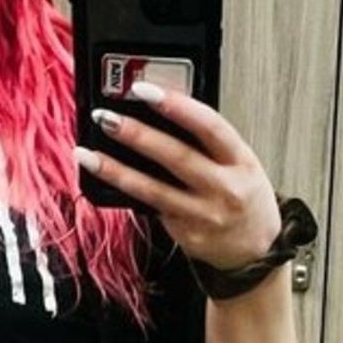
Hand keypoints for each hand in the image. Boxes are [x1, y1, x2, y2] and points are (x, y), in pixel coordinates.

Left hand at [76, 85, 281, 271]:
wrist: (256, 253)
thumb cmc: (246, 199)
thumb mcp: (240, 163)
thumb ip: (209, 142)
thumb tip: (161, 113)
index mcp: (241, 162)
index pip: (209, 126)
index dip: (176, 105)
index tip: (144, 90)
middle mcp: (224, 189)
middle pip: (176, 156)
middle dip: (136, 134)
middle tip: (105, 117)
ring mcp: (203, 215)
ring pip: (152, 190)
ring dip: (115, 169)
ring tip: (86, 152)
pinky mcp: (185, 234)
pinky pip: (151, 208)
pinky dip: (125, 191)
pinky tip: (104, 177)